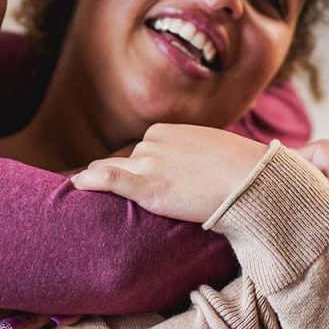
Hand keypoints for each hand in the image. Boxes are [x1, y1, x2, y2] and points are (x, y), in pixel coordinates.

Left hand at [70, 124, 270, 222]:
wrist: (252, 180)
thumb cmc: (241, 170)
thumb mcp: (211, 152)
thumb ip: (190, 156)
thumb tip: (189, 171)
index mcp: (166, 132)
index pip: (138, 152)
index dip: (133, 168)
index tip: (128, 181)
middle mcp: (151, 143)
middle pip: (122, 162)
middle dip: (115, 176)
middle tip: (100, 192)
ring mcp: (147, 162)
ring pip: (109, 172)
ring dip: (100, 184)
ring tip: (84, 196)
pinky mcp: (147, 186)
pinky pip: (107, 178)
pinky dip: (88, 180)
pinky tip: (76, 185)